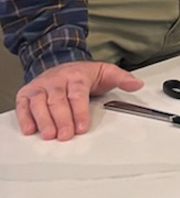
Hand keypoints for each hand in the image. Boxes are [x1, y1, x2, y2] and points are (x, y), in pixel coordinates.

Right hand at [16, 60, 141, 140]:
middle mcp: (56, 80)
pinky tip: (30, 130)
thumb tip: (137, 84)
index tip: (82, 127)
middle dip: (62, 119)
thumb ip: (122, 79)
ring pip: (39, 103)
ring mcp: (40, 86)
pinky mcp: (27, 93)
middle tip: (66, 135)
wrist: (61, 62)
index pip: (77, 94)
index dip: (79, 111)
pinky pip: (23, 105)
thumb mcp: (106, 72)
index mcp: (76, 75)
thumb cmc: (83, 74)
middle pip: (58, 100)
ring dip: (44, 120)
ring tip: (50, 135)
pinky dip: (25, 117)